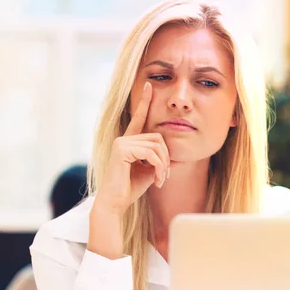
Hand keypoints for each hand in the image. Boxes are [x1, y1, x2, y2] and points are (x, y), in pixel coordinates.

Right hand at [93, 82, 170, 216]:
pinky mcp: (122, 150)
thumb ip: (159, 161)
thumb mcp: (150, 172)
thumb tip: (175, 156)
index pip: (139, 119)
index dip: (145, 102)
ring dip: (163, 165)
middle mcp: (123, 139)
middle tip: (164, 176)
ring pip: (156, 145)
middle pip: (157, 137)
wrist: (115, 203)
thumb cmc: (130, 189)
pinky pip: (150, 153)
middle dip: (166, 157)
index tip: (149, 86)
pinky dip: (158, 167)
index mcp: (128, 142)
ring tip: (160, 180)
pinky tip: (155, 180)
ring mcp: (121, 142)